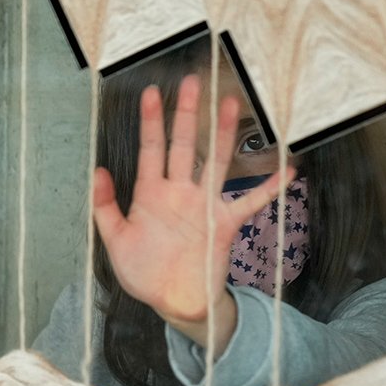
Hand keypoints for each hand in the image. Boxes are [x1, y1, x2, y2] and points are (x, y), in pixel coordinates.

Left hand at [94, 75, 292, 324]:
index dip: (151, 122)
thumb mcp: (115, 242)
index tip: (151, 94)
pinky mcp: (225, 224)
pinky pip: (251, 202)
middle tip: (192, 82)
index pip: (151, 150)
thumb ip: (105, 208)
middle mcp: (179, 192)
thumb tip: (98, 171)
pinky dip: (269, 187)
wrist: (174, 303)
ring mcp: (204, 205)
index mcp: (150, 194)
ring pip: (215, 162)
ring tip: (230, 104)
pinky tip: (288, 169)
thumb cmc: (144, 273)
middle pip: (183, 145)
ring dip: (223, 134)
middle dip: (186, 114)